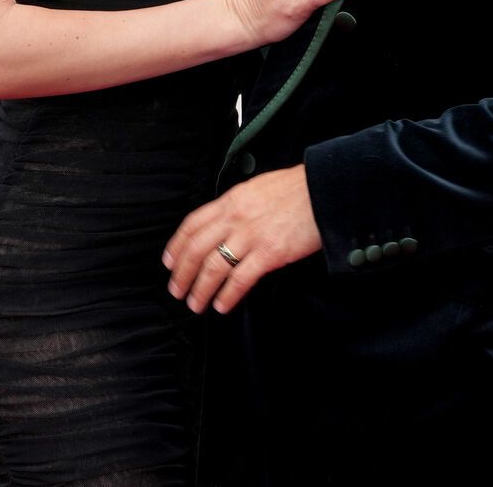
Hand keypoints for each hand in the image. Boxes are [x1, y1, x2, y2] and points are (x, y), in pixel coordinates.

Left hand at [163, 165, 321, 313]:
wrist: (323, 190)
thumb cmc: (295, 189)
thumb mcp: (257, 187)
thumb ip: (237, 205)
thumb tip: (224, 222)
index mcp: (231, 199)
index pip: (192, 224)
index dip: (176, 246)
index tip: (169, 262)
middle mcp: (235, 217)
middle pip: (197, 249)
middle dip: (183, 273)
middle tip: (177, 291)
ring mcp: (251, 236)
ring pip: (213, 267)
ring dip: (200, 289)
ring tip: (196, 304)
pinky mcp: (269, 253)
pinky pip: (240, 279)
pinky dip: (227, 295)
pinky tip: (222, 305)